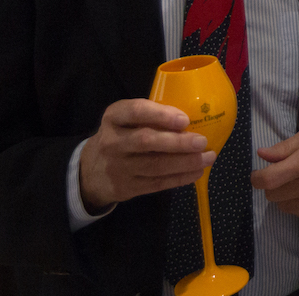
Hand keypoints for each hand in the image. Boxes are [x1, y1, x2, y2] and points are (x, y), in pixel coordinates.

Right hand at [78, 99, 215, 211]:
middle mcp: (112, 142)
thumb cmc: (119, 137)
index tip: (184, 119)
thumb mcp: (124, 120)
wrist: (90, 172)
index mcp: (113, 117)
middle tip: (202, 141)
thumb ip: (149, 117)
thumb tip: (190, 120)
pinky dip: (180, 178)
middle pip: (146, 141)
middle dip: (178, 142)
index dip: (161, 115)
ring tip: (208, 157)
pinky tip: (196, 172)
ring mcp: (118, 167)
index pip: (135, 111)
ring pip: (155, 165)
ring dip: (185, 162)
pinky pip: (157, 183)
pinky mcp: (126, 188)